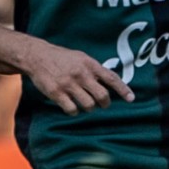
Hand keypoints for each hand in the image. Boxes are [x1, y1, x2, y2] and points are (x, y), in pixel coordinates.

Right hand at [20, 41, 134, 114]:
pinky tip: (72, 107)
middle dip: (105, 103)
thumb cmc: (61, 57)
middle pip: (102, 96)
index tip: (131, 99)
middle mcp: (81, 74)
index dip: (123, 90)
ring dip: (89, 108)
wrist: (36, 56)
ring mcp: (68, 84)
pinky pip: (72, 109)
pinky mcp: (56, 93)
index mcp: (89, 64)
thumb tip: (110, 82)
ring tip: (85, 104)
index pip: (111, 78)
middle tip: (102, 104)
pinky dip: (75, 111)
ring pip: (89, 105)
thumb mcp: (80, 58)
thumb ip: (94, 69)